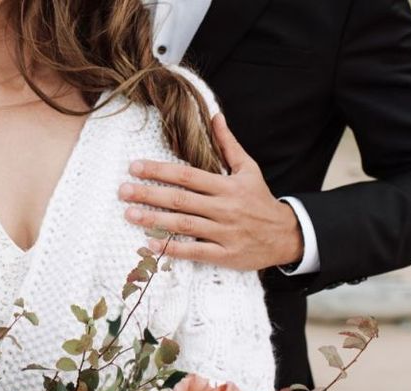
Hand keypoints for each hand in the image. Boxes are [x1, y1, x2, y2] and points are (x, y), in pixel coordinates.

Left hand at [119, 114, 303, 271]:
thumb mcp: (249, 169)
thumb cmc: (261, 200)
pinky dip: (172, 248)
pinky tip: (150, 243)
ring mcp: (224, 232)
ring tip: (129, 214)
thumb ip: (229, 145)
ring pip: (184, 225)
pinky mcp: (225, 254)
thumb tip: (215, 116)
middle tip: (122, 190)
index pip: (187, 175)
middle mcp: (224, 208)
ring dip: (154, 219)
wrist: (287, 235)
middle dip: (149, 193)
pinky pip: (195, 251)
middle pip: (181, 199)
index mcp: (227, 186)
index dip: (160, 170)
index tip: (135, 167)